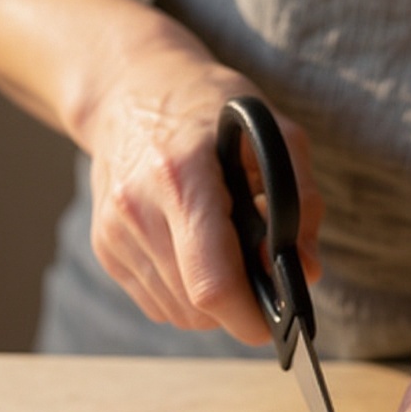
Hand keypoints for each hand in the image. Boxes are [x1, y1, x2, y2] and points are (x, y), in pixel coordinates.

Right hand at [82, 46, 322, 343]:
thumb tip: (304, 272)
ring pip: (179, 314)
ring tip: (225, 252)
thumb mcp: (274, 134)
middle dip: (238, 307)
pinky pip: (159, 304)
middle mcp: (137, 209)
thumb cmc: (210, 110)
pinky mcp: (106, 249)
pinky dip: (186, 295)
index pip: (212, 283)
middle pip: (197, 307)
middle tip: (259, 276)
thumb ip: (300, 203)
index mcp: (181, 177)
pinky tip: (195, 253)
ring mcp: (115, 232)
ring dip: (212, 304)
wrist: (129, 88)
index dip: (249, 317)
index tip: (274, 322)